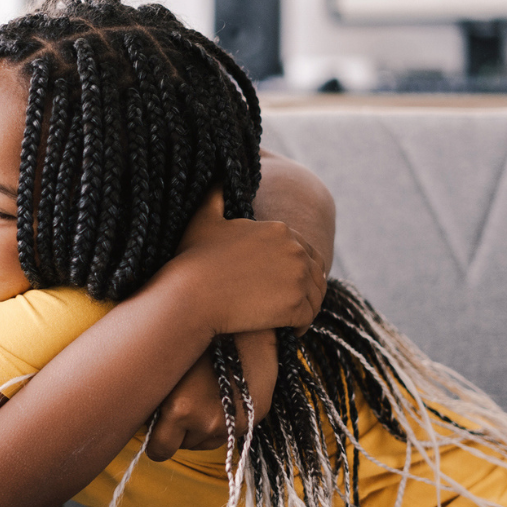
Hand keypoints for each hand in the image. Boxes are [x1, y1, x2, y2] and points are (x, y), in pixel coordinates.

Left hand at [145, 330, 277, 460]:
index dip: (156, 442)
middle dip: (180, 431)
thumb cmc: (198, 338)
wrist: (242, 322)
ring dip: (203, 428)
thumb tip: (144, 421)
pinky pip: (231, 432)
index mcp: (179, 409)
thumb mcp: (168, 368)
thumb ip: (156, 401)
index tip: (156, 433)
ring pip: (208, 441)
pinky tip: (221, 394)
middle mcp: (207, 421)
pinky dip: (224, 420)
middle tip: (182, 403)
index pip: (159, 450)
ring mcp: (233, 423)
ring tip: (203, 394)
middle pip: (184, 446)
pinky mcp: (253, 417)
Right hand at [165, 189, 325, 336]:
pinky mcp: (295, 306)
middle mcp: (295, 250)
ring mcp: (297, 278)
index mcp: (280, 229)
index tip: (282, 283)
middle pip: (315, 273)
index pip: (306, 250)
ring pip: (315, 296)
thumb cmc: (194, 259)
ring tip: (290, 320)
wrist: (190, 296)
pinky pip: (309, 318)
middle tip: (288, 304)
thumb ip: (216, 195)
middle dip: (305, 288)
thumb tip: (221, 175)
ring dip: (306, 308)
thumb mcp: (204, 219)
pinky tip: (288, 331)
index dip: (296, 269)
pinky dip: (301, 327)